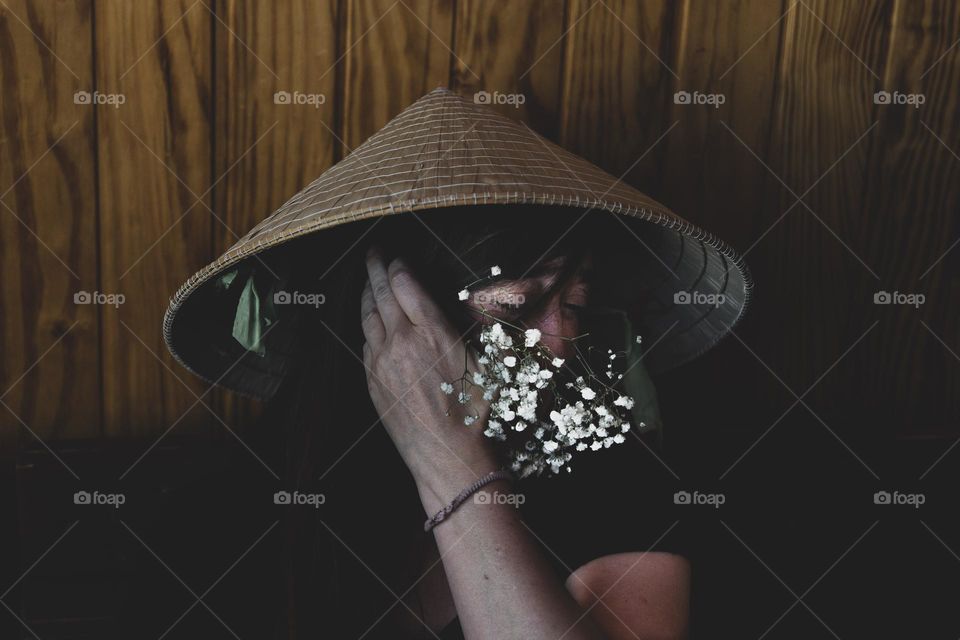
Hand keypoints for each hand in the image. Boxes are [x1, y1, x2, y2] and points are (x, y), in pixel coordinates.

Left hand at [360, 246, 498, 509]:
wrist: (447, 454)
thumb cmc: (475, 412)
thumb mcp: (485, 363)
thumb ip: (465, 329)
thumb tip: (455, 307)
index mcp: (432, 332)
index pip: (406, 285)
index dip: (399, 266)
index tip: (399, 256)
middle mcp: (402, 341)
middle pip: (382, 294)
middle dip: (376, 268)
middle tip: (373, 250)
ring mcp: (382, 362)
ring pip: (368, 316)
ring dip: (367, 293)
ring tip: (368, 278)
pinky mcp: (373, 381)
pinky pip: (366, 342)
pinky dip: (367, 322)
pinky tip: (371, 319)